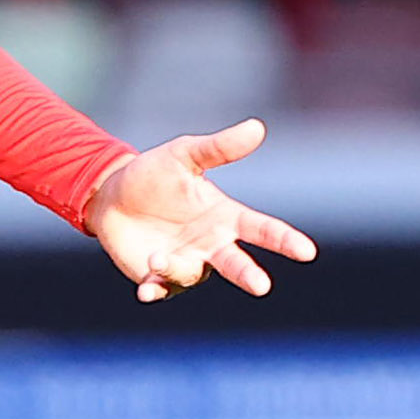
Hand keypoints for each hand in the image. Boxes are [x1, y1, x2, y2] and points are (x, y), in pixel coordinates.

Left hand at [82, 119, 318, 302]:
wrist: (111, 196)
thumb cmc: (154, 174)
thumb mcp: (184, 154)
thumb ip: (219, 147)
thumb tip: (257, 128)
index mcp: (224, 217)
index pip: (261, 229)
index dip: (284, 240)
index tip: (307, 251)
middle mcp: (210, 245)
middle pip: (236, 264)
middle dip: (249, 275)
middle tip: (262, 286)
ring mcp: (185, 263)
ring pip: (192, 274)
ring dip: (176, 268)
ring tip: (157, 256)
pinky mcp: (156, 277)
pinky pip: (160, 289)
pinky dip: (155, 290)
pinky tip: (146, 290)